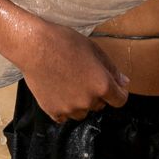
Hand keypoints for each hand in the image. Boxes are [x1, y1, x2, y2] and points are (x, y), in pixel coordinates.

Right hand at [13, 20, 129, 122]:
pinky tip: (57, 91)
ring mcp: (70, 109)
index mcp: (102, 85)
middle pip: (99, 105)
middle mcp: (88, 101)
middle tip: (81, 77)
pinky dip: (63, 108)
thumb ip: (111, 69)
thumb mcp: (94, 49)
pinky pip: (64, 116)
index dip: (118, 92)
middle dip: (95, 94)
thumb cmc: (64, 42)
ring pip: (82, 112)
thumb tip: (124, 83)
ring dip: (79, 103)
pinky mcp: (53, 111)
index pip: (120, 100)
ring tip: (67, 83)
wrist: (34, 47)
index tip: (112, 87)